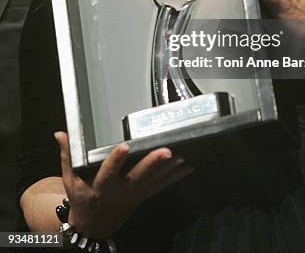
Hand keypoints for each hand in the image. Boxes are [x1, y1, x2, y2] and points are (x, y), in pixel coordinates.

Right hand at [54, 132, 191, 238]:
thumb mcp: (70, 179)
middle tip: (166, 151)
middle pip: (138, 176)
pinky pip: (161, 186)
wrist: (93, 227)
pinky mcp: (144, 196)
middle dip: (152, 164)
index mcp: (101, 187)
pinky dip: (175, 176)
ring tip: (183, 156)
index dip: (116, 160)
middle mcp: (121, 191)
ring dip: (170, 169)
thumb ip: (67, 155)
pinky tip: (187, 166)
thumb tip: (61, 133)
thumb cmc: (82, 199)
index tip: (124, 147)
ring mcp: (135, 195)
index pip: (108, 172)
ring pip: (154, 181)